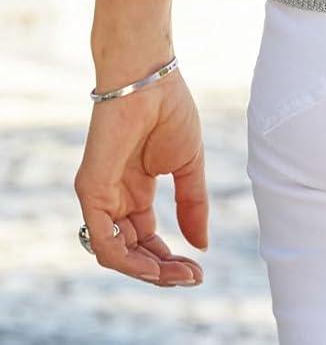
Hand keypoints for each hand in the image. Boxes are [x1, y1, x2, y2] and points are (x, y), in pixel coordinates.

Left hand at [74, 68, 208, 286]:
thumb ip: (193, 205)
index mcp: (136, 190)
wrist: (150, 79)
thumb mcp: (189, 165)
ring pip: (117, 253)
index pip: (147, 239)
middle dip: (162, 270)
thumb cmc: (169, 111)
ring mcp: (101, 196)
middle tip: (190, 278)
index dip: (170, 259)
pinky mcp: (91, 192)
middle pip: (133, 251)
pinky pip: (104, 240)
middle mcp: (116, 198)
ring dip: (147, 271)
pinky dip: (127, 260)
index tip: (198, 270)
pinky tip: (154, 266)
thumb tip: (201, 246)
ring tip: (176, 275)